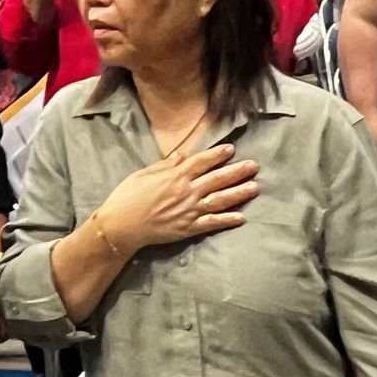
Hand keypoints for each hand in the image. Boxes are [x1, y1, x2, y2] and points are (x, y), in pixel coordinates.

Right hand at [94, 144, 258, 254]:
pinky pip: (212, 223)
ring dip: (238, 193)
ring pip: (219, 200)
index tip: (231, 149)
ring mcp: (189, 210)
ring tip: (254, 187)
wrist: (121, 225)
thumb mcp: (142, 174)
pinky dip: (227, 220)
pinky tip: (241, 217)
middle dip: (236, 171)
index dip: (217, 154)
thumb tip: (180, 155)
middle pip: (216, 179)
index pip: (201, 162)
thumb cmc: (127, 197)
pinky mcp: (188, 228)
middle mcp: (186, 191)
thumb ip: (163, 165)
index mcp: (174, 176)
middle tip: (254, 166)